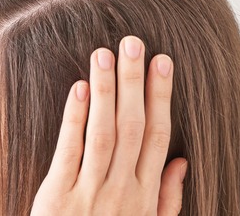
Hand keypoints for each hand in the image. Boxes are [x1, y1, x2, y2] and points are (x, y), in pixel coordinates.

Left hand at [32, 36, 187, 214]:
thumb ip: (166, 197)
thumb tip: (181, 160)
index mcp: (144, 194)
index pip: (157, 135)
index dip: (160, 96)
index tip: (162, 62)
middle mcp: (122, 189)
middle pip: (132, 127)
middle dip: (134, 82)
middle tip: (132, 42)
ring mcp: (90, 192)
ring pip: (103, 133)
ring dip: (106, 92)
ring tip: (104, 54)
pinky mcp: (58, 195)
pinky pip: (69, 151)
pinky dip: (74, 118)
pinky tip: (79, 89)